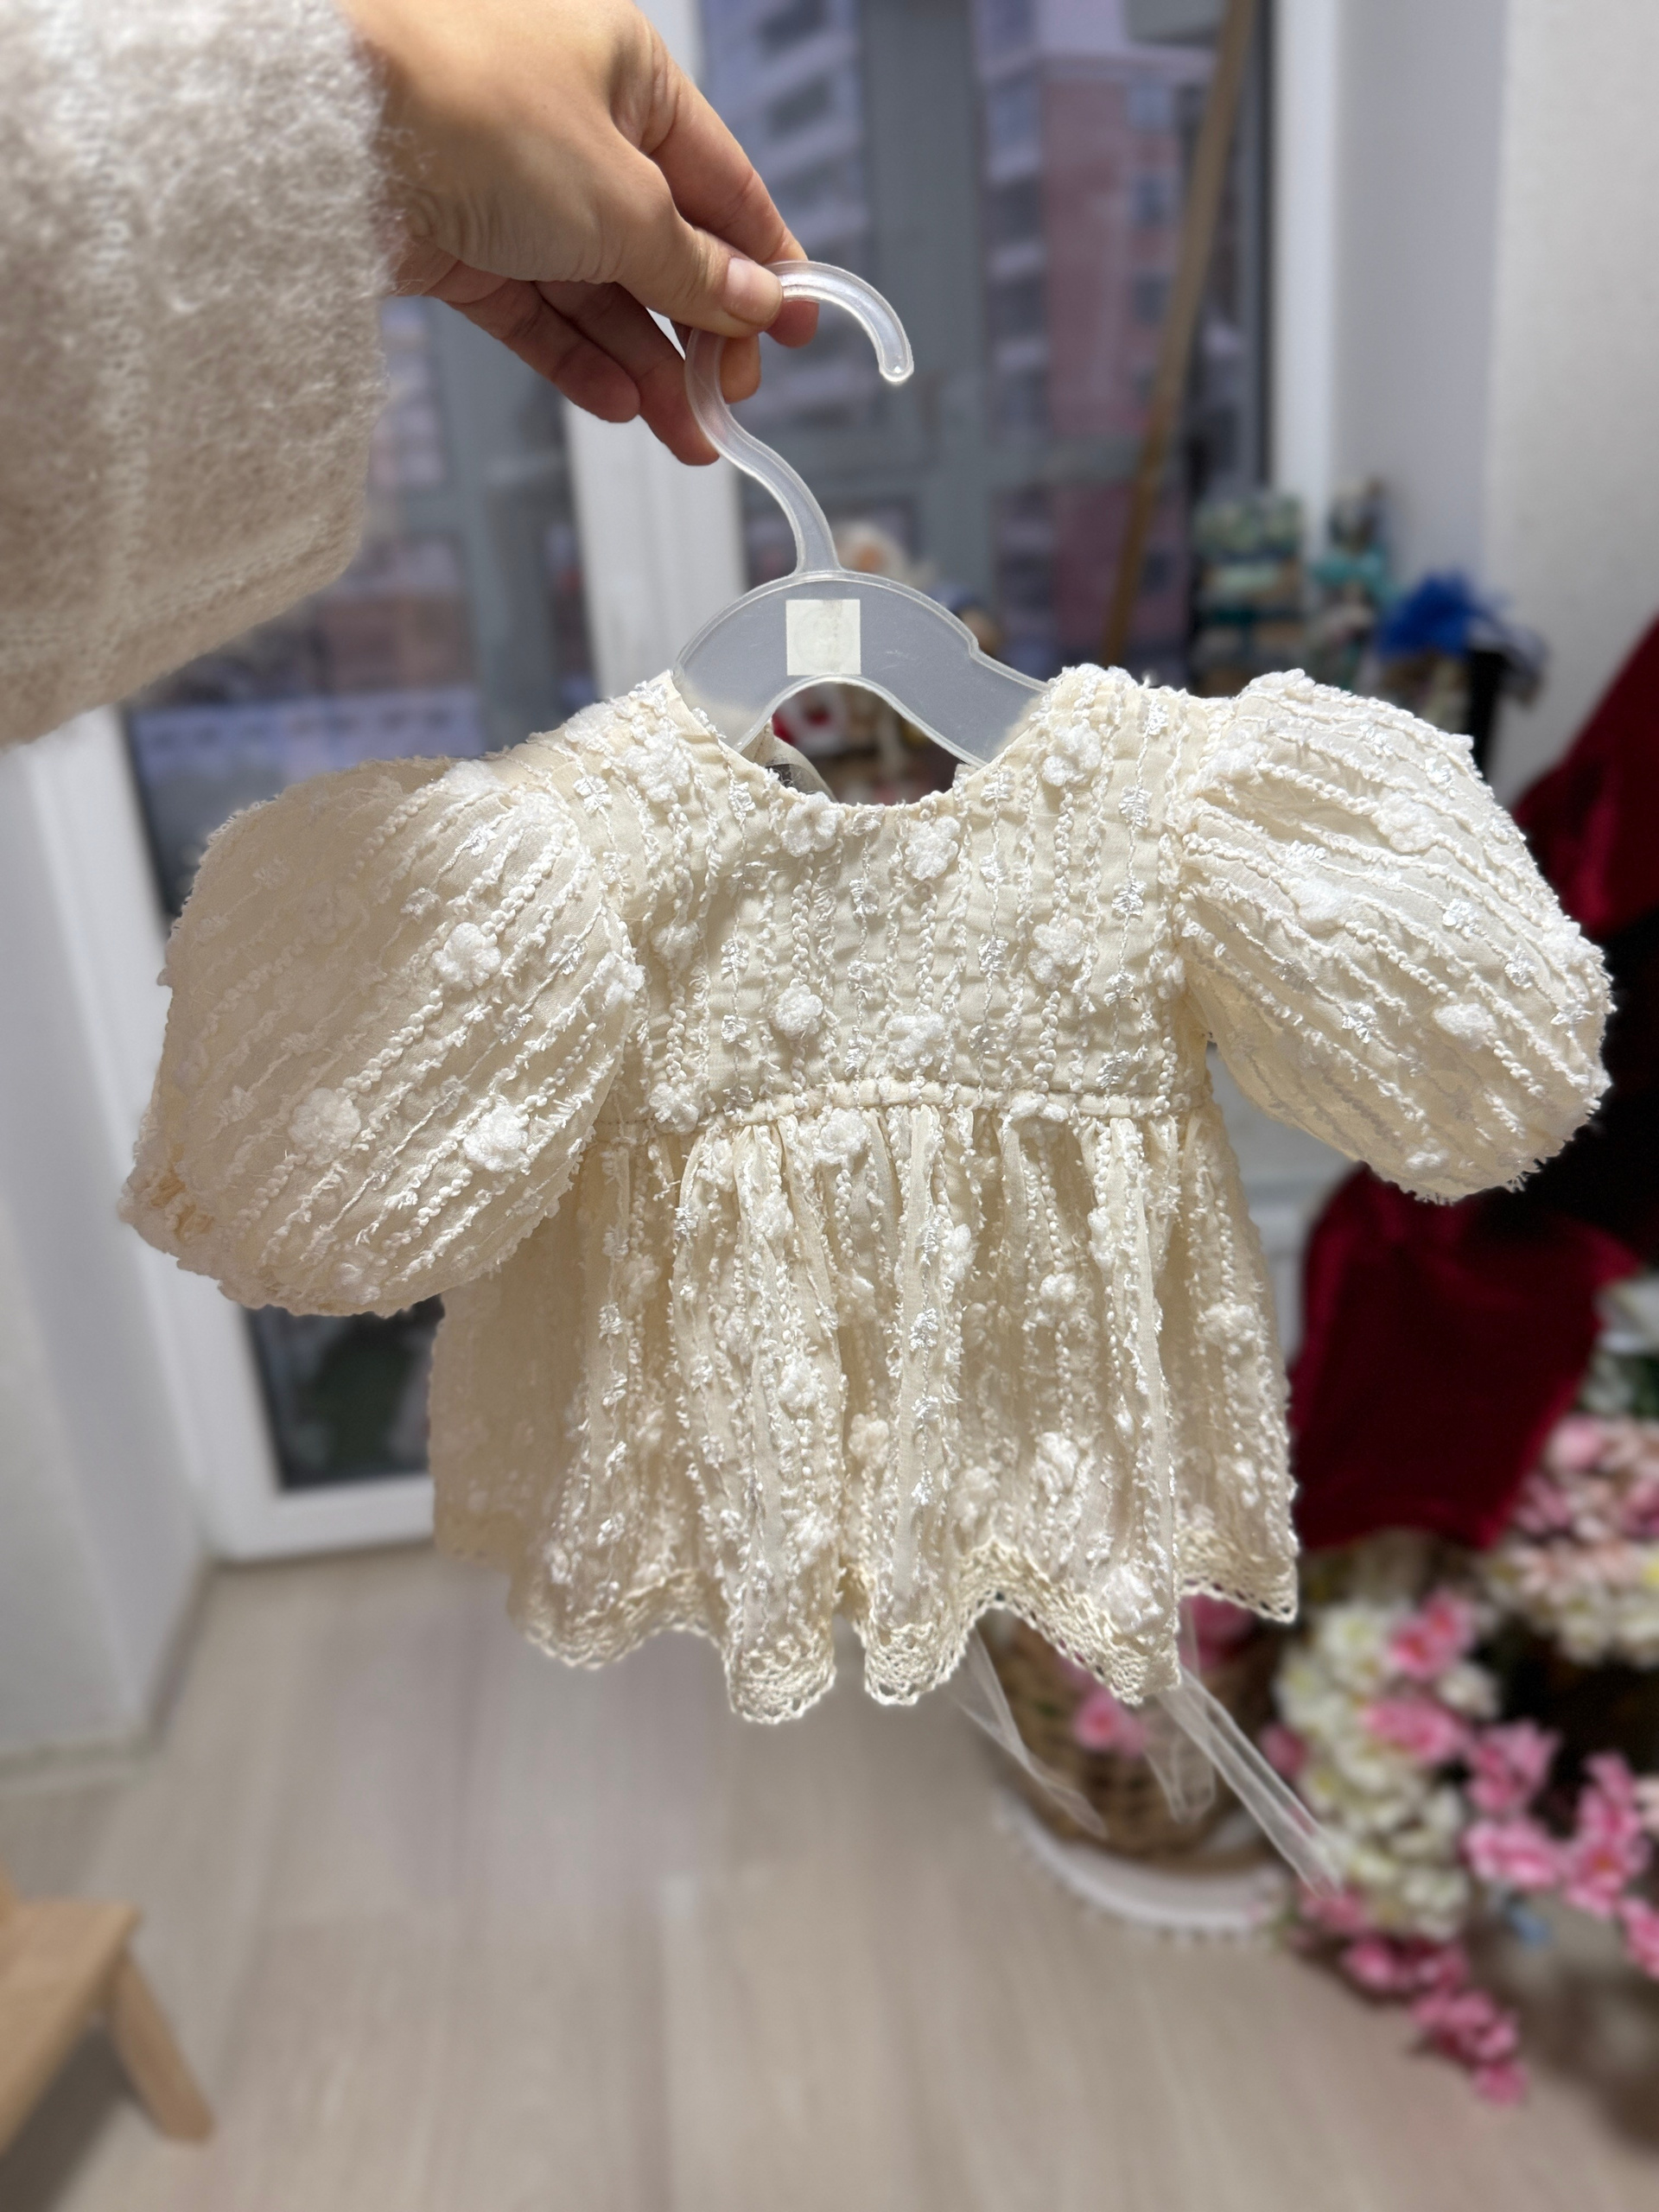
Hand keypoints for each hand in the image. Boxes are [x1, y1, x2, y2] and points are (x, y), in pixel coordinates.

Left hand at [340, 0, 815, 461]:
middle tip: (729, 401)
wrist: (329, 128)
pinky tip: (622, 403)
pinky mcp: (458, 241)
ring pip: (598, 288)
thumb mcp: (622, 203)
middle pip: (660, 244)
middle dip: (699, 332)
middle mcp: (570, 120)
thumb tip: (754, 303)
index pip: (721, 180)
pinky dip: (578, 357)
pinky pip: (536, 310)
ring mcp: (510, 184)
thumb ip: (693, 268)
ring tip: (687, 432)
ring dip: (646, 363)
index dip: (765, 261)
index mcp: (625, 72)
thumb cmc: (479, 112)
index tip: (797, 329)